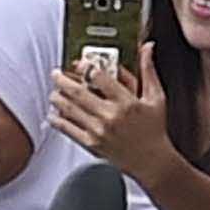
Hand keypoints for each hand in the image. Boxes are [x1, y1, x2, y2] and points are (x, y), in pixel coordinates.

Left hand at [51, 52, 174, 179]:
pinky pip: (68, 129)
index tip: (79, 63)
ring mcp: (99, 130)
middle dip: (62, 80)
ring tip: (54, 91)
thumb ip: (148, 70)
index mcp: (126, 101)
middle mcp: (110, 115)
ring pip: (69, 109)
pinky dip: (57, 120)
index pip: (99, 77)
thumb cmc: (154, 130)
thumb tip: (147, 48)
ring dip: (57, 97)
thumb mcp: (156, 97)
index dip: (85, 67)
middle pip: (77, 92)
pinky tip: (53, 114)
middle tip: (56, 74)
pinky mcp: (92, 144)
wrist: (151, 161)